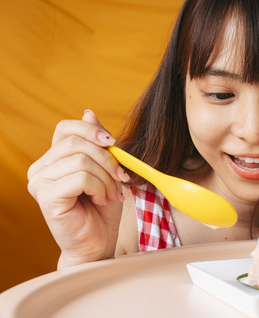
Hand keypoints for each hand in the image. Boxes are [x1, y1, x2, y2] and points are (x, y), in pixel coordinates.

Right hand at [27, 109, 129, 267]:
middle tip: (121, 178)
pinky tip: (101, 200)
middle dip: (107, 159)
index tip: (114, 144)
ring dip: (106, 177)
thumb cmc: (102, 209)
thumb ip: (96, 144)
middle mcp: (40, 168)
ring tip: (111, 194)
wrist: (99, 243)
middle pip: (77, 142)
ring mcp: (39, 182)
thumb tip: (89, 113)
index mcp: (53, 159)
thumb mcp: (105, 170)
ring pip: (81, 160)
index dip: (92, 131)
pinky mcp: (46, 197)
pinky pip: (81, 177)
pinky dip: (100, 187)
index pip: (67, 128)